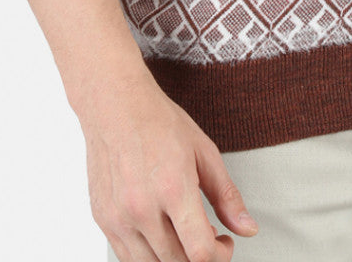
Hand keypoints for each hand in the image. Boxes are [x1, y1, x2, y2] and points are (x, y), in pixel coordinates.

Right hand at [83, 79, 258, 261]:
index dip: (220, 255)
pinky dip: (151, 255)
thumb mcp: (204, 152)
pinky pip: (128, 258)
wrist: (115, 106)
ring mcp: (119, 218)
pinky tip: (162, 233)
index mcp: (173, 188)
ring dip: (176, 258)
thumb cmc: (158, 123)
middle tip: (209, 235)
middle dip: (201, 256)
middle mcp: (142, 208)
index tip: (224, 242)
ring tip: (184, 233)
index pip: (199, 252)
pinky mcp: (103, 220)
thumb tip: (247, 228)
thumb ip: (226, 195)